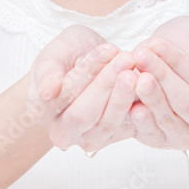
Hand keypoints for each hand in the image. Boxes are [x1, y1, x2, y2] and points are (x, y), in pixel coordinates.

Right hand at [25, 25, 161, 152]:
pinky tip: (147, 86)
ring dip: (124, 96)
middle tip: (128, 59)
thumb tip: (48, 93)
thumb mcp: (55, 52)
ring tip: (138, 70)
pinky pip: (125, 129)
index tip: (109, 49)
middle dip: (109, 84)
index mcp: (41, 110)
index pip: (66, 92)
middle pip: (86, 113)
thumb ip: (48, 70)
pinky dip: (138, 108)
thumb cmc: (66, 55)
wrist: (83, 64)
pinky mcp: (111, 139)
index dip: (89, 71)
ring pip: (107, 124)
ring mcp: (86, 138)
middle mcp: (61, 132)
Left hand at [126, 16, 188, 149]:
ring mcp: (187, 136)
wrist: (167, 53)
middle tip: (141, 56)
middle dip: (162, 76)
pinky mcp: (163, 141)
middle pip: (186, 102)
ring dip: (150, 96)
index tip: (158, 44)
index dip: (179, 62)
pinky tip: (133, 107)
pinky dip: (143, 121)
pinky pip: (154, 135)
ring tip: (135, 75)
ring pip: (169, 118)